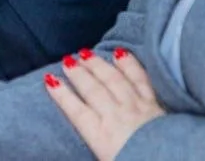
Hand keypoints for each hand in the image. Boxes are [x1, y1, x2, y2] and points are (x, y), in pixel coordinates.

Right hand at [45, 47, 164, 160]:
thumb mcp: (106, 160)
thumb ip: (96, 145)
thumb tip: (84, 128)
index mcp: (101, 137)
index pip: (76, 111)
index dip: (62, 94)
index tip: (49, 79)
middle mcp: (116, 116)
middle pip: (92, 90)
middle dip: (78, 73)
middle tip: (67, 60)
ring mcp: (136, 107)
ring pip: (112, 79)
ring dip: (97, 65)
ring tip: (85, 53)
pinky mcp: (154, 104)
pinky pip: (139, 78)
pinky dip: (129, 64)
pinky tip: (120, 54)